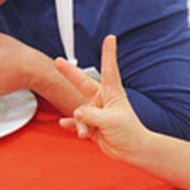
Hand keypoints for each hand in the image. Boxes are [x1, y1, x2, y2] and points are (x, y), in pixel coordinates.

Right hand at [55, 35, 149, 161]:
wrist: (132, 151)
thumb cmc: (129, 132)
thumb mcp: (110, 121)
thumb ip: (91, 115)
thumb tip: (77, 113)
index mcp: (112, 94)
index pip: (109, 69)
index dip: (108, 53)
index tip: (110, 38)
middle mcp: (103, 101)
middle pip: (83, 84)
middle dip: (70, 73)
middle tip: (58, 61)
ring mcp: (96, 113)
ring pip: (79, 112)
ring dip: (80, 122)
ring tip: (86, 131)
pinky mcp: (91, 125)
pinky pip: (76, 122)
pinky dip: (72, 125)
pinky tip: (65, 124)